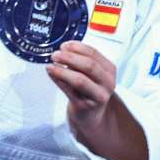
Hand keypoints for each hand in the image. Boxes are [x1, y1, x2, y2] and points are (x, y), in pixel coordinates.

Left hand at [49, 41, 146, 159]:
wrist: (91, 114)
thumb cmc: (89, 89)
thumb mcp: (91, 73)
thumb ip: (80, 61)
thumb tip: (63, 50)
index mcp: (109, 70)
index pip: (94, 54)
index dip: (77, 47)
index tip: (64, 45)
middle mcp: (107, 82)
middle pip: (89, 66)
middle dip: (70, 57)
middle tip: (55, 54)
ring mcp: (98, 95)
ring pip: (80, 80)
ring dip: (63, 70)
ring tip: (51, 65)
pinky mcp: (86, 106)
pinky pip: (69, 91)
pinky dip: (59, 81)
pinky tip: (51, 73)